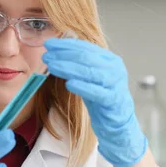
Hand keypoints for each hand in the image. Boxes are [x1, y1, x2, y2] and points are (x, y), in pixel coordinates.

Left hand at [43, 38, 147, 166]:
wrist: (118, 122)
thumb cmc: (102, 99)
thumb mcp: (90, 78)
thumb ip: (79, 65)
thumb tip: (57, 52)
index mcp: (110, 60)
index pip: (86, 47)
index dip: (66, 45)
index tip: (49, 44)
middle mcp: (115, 69)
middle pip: (86, 57)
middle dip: (64, 55)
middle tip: (47, 56)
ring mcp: (116, 84)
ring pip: (89, 72)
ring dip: (68, 68)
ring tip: (52, 66)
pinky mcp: (113, 100)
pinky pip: (96, 92)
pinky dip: (82, 86)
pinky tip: (69, 84)